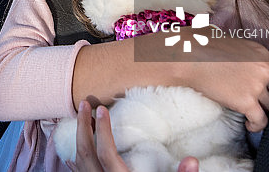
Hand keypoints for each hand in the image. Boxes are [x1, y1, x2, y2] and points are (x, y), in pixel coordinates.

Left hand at [67, 101, 198, 171]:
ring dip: (78, 140)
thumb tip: (193, 160)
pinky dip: (76, 162)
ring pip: (79, 163)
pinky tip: (75, 156)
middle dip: (83, 127)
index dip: (103, 130)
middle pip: (85, 153)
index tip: (102, 109)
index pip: (106, 153)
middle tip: (84, 104)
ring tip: (81, 120)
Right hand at [171, 27, 268, 131]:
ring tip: (252, 116)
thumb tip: (246, 65)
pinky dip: (257, 126)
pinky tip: (250, 125)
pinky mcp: (246, 101)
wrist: (190, 56)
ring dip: (262, 112)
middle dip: (268, 98)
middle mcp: (264, 70)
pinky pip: (261, 120)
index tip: (267, 92)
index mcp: (263, 55)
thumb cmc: (205, 47)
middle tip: (258, 104)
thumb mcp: (235, 45)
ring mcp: (257, 87)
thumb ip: (249, 56)